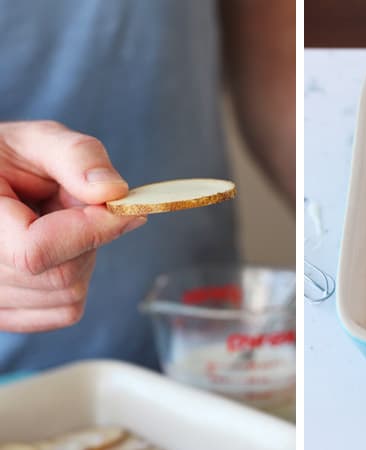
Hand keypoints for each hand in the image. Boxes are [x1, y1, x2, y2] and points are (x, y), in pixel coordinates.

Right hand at [0, 121, 145, 331]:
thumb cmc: (9, 159)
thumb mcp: (38, 141)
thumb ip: (76, 157)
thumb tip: (114, 193)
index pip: (35, 252)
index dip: (89, 231)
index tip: (123, 208)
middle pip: (61, 278)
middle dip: (87, 240)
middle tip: (71, 207)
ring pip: (68, 298)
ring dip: (81, 258)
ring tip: (53, 225)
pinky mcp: (4, 314)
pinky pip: (63, 311)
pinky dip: (74, 280)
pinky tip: (53, 251)